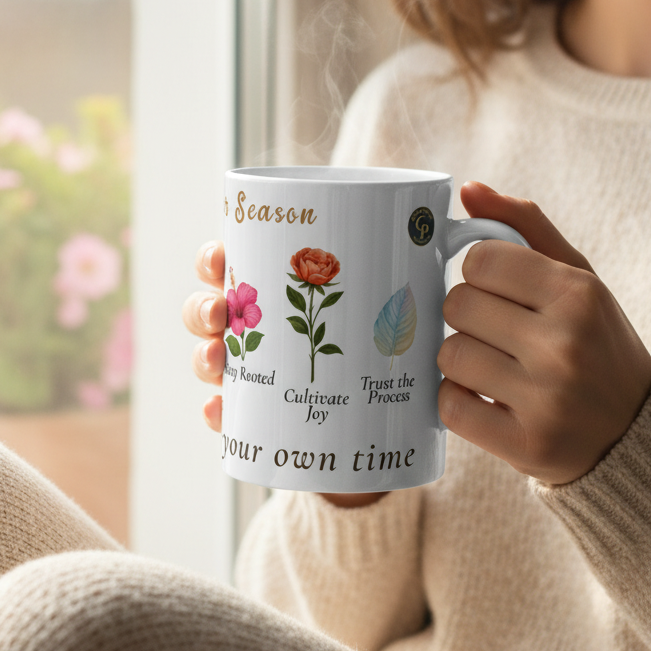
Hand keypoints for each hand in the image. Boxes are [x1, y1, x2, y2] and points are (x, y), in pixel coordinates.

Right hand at [181, 242, 386, 506]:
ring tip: (219, 359)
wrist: (382, 423)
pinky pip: (227, 413)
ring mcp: (253, 372)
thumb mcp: (388, 301)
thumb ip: (405, 265)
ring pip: (210, 356)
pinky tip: (219, 411)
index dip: (213, 259)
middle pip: (210, 309)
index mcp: (277, 289)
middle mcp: (257, 328)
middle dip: (203, 309)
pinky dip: (217, 411)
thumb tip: (447, 227)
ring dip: (203, 355)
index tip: (220, 260)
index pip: (231, 265)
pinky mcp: (258, 417)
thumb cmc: (382, 341)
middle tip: (220, 314)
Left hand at [436, 182, 650, 485]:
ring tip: (493, 365)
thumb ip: (525, 226)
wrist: (638, 434)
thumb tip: (467, 189)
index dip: (479, 273)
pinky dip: (457, 400)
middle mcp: (563, 345)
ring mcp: (545, 400)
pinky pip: (450, 406)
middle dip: (467, 315)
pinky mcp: (526, 446)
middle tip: (496, 330)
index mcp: (577, 294)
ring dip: (460, 358)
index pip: (479, 260)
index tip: (498, 290)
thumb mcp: (579, 279)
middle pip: (457, 304)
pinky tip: (485, 398)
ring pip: (448, 354)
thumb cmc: (596, 342)